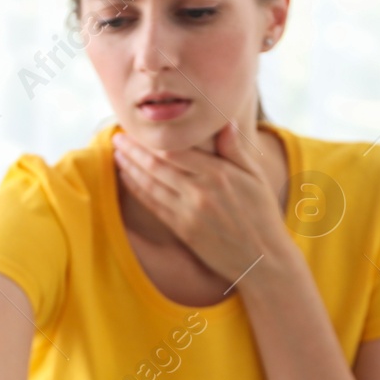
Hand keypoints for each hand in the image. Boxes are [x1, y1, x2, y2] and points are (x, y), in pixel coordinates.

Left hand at [111, 122, 294, 287]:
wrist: (262, 258)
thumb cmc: (262, 215)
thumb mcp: (256, 177)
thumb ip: (236, 149)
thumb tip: (225, 121)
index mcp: (219, 174)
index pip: (176, 151)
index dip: (153, 140)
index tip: (139, 128)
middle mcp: (201, 192)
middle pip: (157, 165)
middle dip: (134, 150)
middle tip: (117, 137)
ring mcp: (189, 212)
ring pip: (151, 184)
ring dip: (130, 168)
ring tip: (116, 155)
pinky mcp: (183, 230)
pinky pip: (154, 205)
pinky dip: (137, 190)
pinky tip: (126, 179)